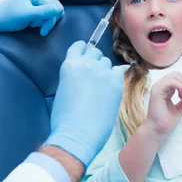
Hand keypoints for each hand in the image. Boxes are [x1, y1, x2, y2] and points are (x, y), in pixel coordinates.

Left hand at [0, 0, 63, 40]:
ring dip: (44, 20)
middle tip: (33, 24)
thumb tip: (59, 10)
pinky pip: (50, 11)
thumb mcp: (26, 15)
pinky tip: (32, 19)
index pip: (56, 8)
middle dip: (46, 20)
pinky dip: (42, 19)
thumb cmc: (8, 17)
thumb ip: (43, 12)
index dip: (49, 21)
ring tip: (31, 21)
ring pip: (54, 11)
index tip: (41, 30)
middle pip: (57, 8)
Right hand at [44, 41, 124, 166]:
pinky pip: (119, 72)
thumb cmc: (64, 118)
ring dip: (105, 70)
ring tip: (102, 86)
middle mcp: (86, 64)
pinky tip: (111, 89)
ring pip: (107, 62)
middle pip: (95, 52)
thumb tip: (84, 75)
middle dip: (95, 60)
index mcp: (70, 65)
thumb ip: (74, 75)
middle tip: (94, 75)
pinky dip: (115, 78)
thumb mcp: (63, 88)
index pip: (79, 46)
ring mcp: (102, 72)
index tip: (86, 54)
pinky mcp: (115, 82)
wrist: (77, 134)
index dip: (84, 50)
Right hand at [143, 72, 181, 137]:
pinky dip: (180, 88)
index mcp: (164, 89)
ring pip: (175, 76)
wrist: (158, 131)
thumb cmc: (165, 122)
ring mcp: (158, 87)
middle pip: (177, 74)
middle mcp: (160, 86)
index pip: (177, 77)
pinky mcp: (157, 91)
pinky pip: (171, 82)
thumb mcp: (179, 110)